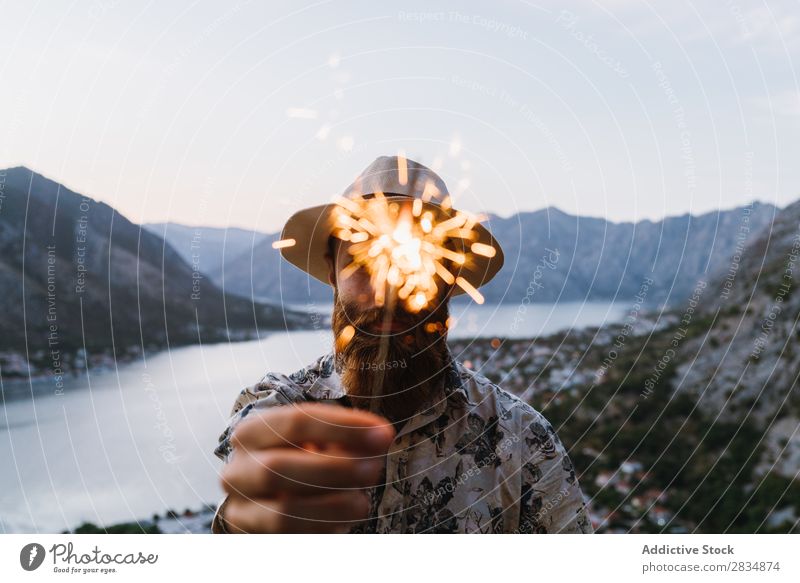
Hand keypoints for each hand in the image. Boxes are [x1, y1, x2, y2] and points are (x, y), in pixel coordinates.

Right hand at [219, 402, 395, 532]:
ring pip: (282, 513)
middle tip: (373, 470)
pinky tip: (344, 523)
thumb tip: (379, 437)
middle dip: (334, 469)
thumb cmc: (299, 461)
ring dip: (331, 507)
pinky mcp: (252, 540)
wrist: (263, 500)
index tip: (382, 434)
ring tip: (362, 503)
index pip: (296, 421)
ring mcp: (241, 509)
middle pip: (279, 468)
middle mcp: (238, 470)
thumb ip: (343, 437)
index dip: (343, 427)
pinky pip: (288, 541)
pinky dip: (321, 531)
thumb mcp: (316, 441)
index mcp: (252, 432)